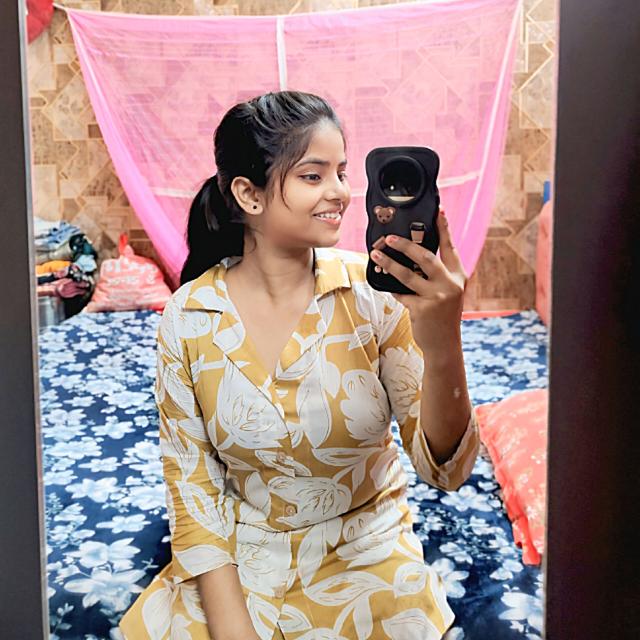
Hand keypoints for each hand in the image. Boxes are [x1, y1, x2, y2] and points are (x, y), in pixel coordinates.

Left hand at [369, 210, 466, 354]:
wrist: (444, 344)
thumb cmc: (442, 316)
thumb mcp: (447, 293)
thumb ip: (435, 276)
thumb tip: (413, 257)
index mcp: (458, 276)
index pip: (450, 247)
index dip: (444, 228)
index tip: (439, 210)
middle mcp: (450, 284)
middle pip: (425, 256)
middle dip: (405, 244)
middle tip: (390, 237)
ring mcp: (436, 297)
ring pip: (407, 274)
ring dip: (388, 263)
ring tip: (376, 255)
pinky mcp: (422, 309)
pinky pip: (401, 293)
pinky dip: (393, 289)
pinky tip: (386, 285)